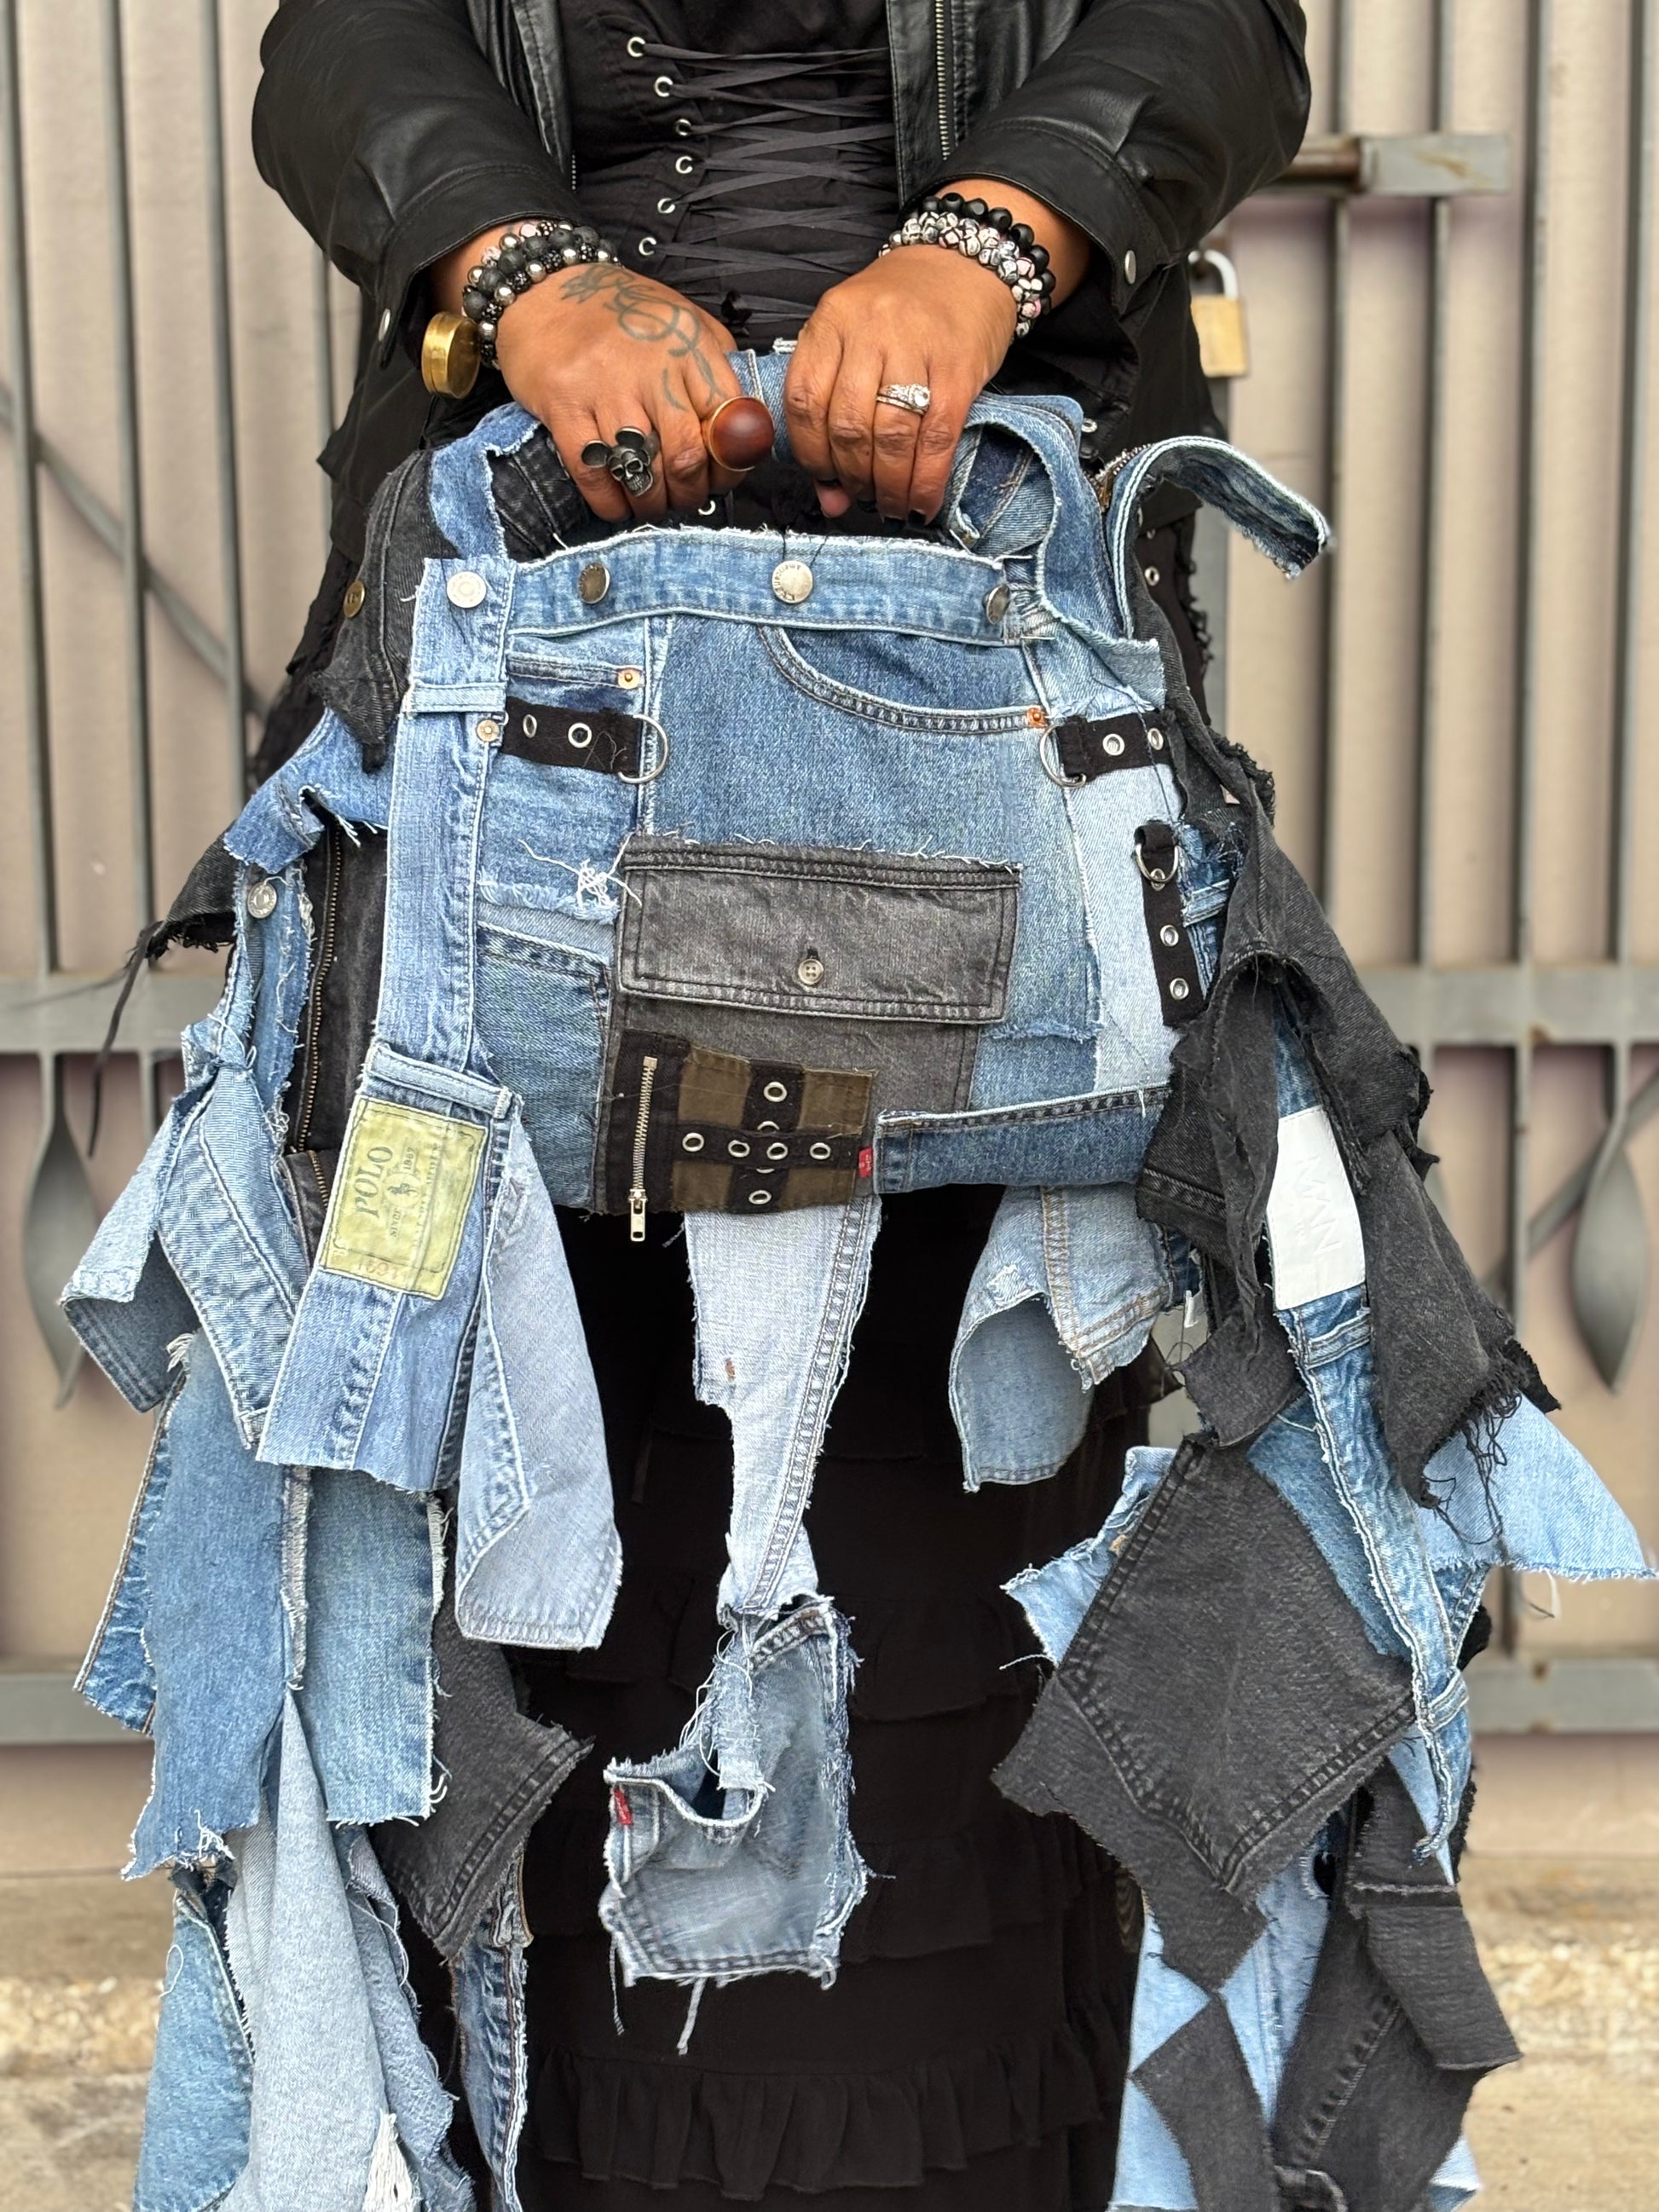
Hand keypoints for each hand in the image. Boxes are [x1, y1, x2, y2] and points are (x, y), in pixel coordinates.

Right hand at [443, 245, 747, 520]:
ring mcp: (604, 386)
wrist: (544, 288)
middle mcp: (650, 365)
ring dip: (652, 504)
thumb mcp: (679, 319)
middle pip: (686, 453)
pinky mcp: (563, 405)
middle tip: (685, 499)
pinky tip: (618, 506)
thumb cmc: (617, 311)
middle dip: (691, 492)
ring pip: (642, 469)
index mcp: (687, 343)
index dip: (730, 462)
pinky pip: (593, 471)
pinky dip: (610, 502)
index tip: (722, 478)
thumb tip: (739, 426)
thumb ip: (712, 364)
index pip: (728, 417)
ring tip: (652, 506)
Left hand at [783, 181, 1089, 521]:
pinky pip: (937, 438)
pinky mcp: (959, 368)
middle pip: (849, 426)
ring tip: (891, 505)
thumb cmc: (902, 311)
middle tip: (863, 496)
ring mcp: (916, 346)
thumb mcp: (853, 342)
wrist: (965, 263)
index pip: (804, 401)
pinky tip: (921, 502)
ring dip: (889, 486)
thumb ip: (831, 412)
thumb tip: (830, 500)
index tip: (827, 480)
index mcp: (832, 320)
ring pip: (891, 437)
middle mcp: (870, 329)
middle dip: (853, 477)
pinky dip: (928, 481)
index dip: (812, 456)